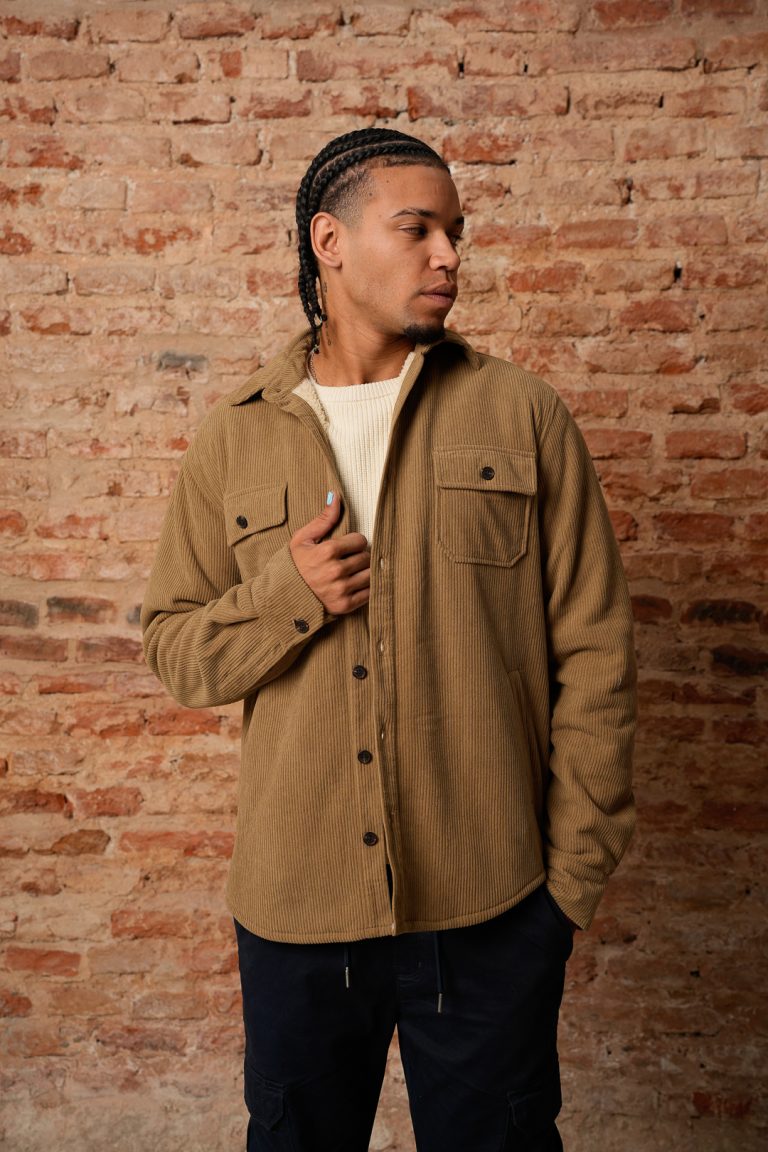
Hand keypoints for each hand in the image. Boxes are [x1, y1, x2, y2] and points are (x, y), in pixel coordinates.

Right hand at [289, 492, 370, 615]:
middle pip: (366, 557)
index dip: (355, 542)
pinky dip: (365, 588)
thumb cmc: (293, 565)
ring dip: (364, 572)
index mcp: (327, 551)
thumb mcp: (302, 539)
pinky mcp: (344, 605)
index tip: (347, 547)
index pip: (360, 540)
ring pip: (370, 574)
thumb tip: (336, 496)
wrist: (282, 596)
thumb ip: (323, 519)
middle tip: (349, 560)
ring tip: (352, 572)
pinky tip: (354, 585)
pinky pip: (368, 593)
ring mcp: (341, 589)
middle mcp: (336, 571)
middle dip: (359, 556)